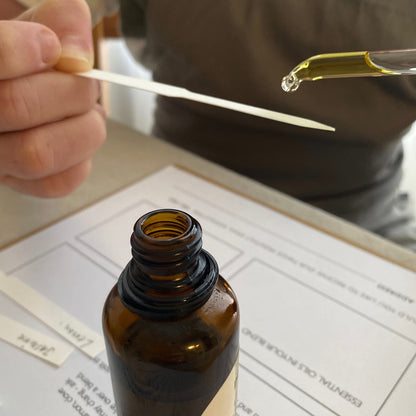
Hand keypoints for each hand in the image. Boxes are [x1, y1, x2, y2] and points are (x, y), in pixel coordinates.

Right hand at [0, 0, 105, 197]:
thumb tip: (77, 56)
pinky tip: (77, 133)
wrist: (20, 80)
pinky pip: (56, 183)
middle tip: (85, 81)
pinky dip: (82, 159)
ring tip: (89, 110)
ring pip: (36, 154)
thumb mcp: (32, 18)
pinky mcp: (19, 181)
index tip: (50, 45)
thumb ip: (57, 19)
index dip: (19, 52)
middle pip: (15, 107)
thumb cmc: (25, 51)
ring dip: (83, 127)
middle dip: (71, 89)